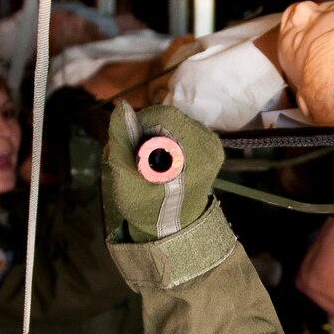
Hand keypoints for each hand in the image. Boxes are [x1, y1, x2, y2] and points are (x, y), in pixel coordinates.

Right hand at [104, 103, 223, 239]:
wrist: (172, 227)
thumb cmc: (145, 207)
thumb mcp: (125, 176)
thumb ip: (122, 138)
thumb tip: (121, 106)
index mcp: (193, 150)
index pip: (162, 116)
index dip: (139, 126)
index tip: (130, 148)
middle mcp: (209, 143)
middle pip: (169, 118)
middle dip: (147, 132)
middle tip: (136, 157)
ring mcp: (212, 144)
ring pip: (175, 123)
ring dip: (156, 136)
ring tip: (147, 161)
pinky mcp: (210, 147)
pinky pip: (182, 131)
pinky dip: (167, 140)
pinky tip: (160, 160)